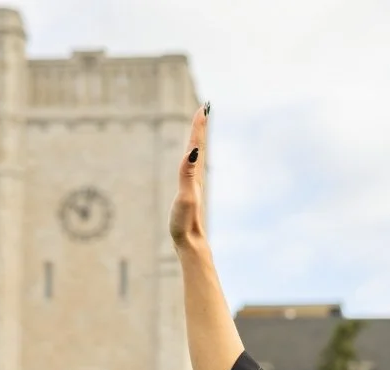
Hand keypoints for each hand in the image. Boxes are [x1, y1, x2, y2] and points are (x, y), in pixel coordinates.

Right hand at [170, 103, 209, 248]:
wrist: (191, 242)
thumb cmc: (185, 222)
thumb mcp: (185, 196)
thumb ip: (187, 174)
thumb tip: (192, 152)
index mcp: (194, 175)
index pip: (196, 146)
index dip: (198, 126)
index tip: (204, 107)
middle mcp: (195, 177)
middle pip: (198, 146)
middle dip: (200, 127)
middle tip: (205, 108)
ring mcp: (193, 184)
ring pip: (196, 156)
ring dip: (198, 139)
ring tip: (200, 125)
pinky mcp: (189, 192)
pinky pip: (191, 166)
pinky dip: (192, 155)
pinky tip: (192, 156)